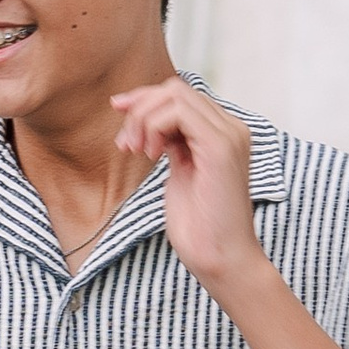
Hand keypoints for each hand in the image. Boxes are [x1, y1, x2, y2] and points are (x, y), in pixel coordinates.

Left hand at [110, 77, 275, 305]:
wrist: (220, 258)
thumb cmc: (200, 228)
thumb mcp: (180, 175)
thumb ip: (172, 145)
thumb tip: (149, 123)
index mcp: (222, 134)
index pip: (181, 95)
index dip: (145, 99)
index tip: (117, 110)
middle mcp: (230, 129)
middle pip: (175, 89)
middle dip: (139, 109)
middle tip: (126, 145)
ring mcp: (228, 135)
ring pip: (175, 95)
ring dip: (143, 119)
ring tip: (136, 151)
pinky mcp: (221, 147)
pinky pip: (179, 113)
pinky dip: (154, 127)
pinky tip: (150, 154)